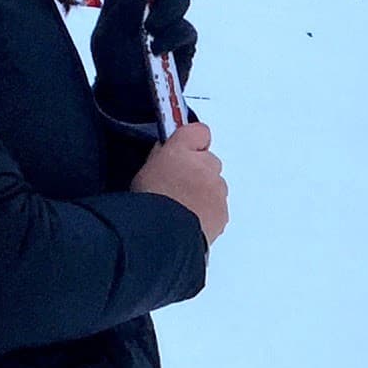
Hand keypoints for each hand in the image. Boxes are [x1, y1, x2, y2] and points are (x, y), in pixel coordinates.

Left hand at [91, 0, 196, 132]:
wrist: (129, 97)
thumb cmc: (113, 61)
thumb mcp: (109, 36)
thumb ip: (125, 7)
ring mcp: (170, 17)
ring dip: (165, 12)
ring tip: (150, 32)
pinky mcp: (185, 38)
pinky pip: (187, 28)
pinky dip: (172, 37)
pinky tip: (157, 50)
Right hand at [130, 119, 227, 244]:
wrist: (162, 235)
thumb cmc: (148, 201)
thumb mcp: (144, 170)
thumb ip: (161, 155)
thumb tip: (169, 150)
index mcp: (182, 150)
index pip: (200, 132)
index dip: (192, 142)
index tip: (184, 151)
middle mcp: (205, 165)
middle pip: (209, 161)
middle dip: (198, 170)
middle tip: (178, 186)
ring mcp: (217, 189)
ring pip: (215, 185)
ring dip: (204, 192)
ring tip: (182, 207)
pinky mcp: (223, 212)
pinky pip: (218, 206)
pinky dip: (208, 211)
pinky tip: (191, 220)